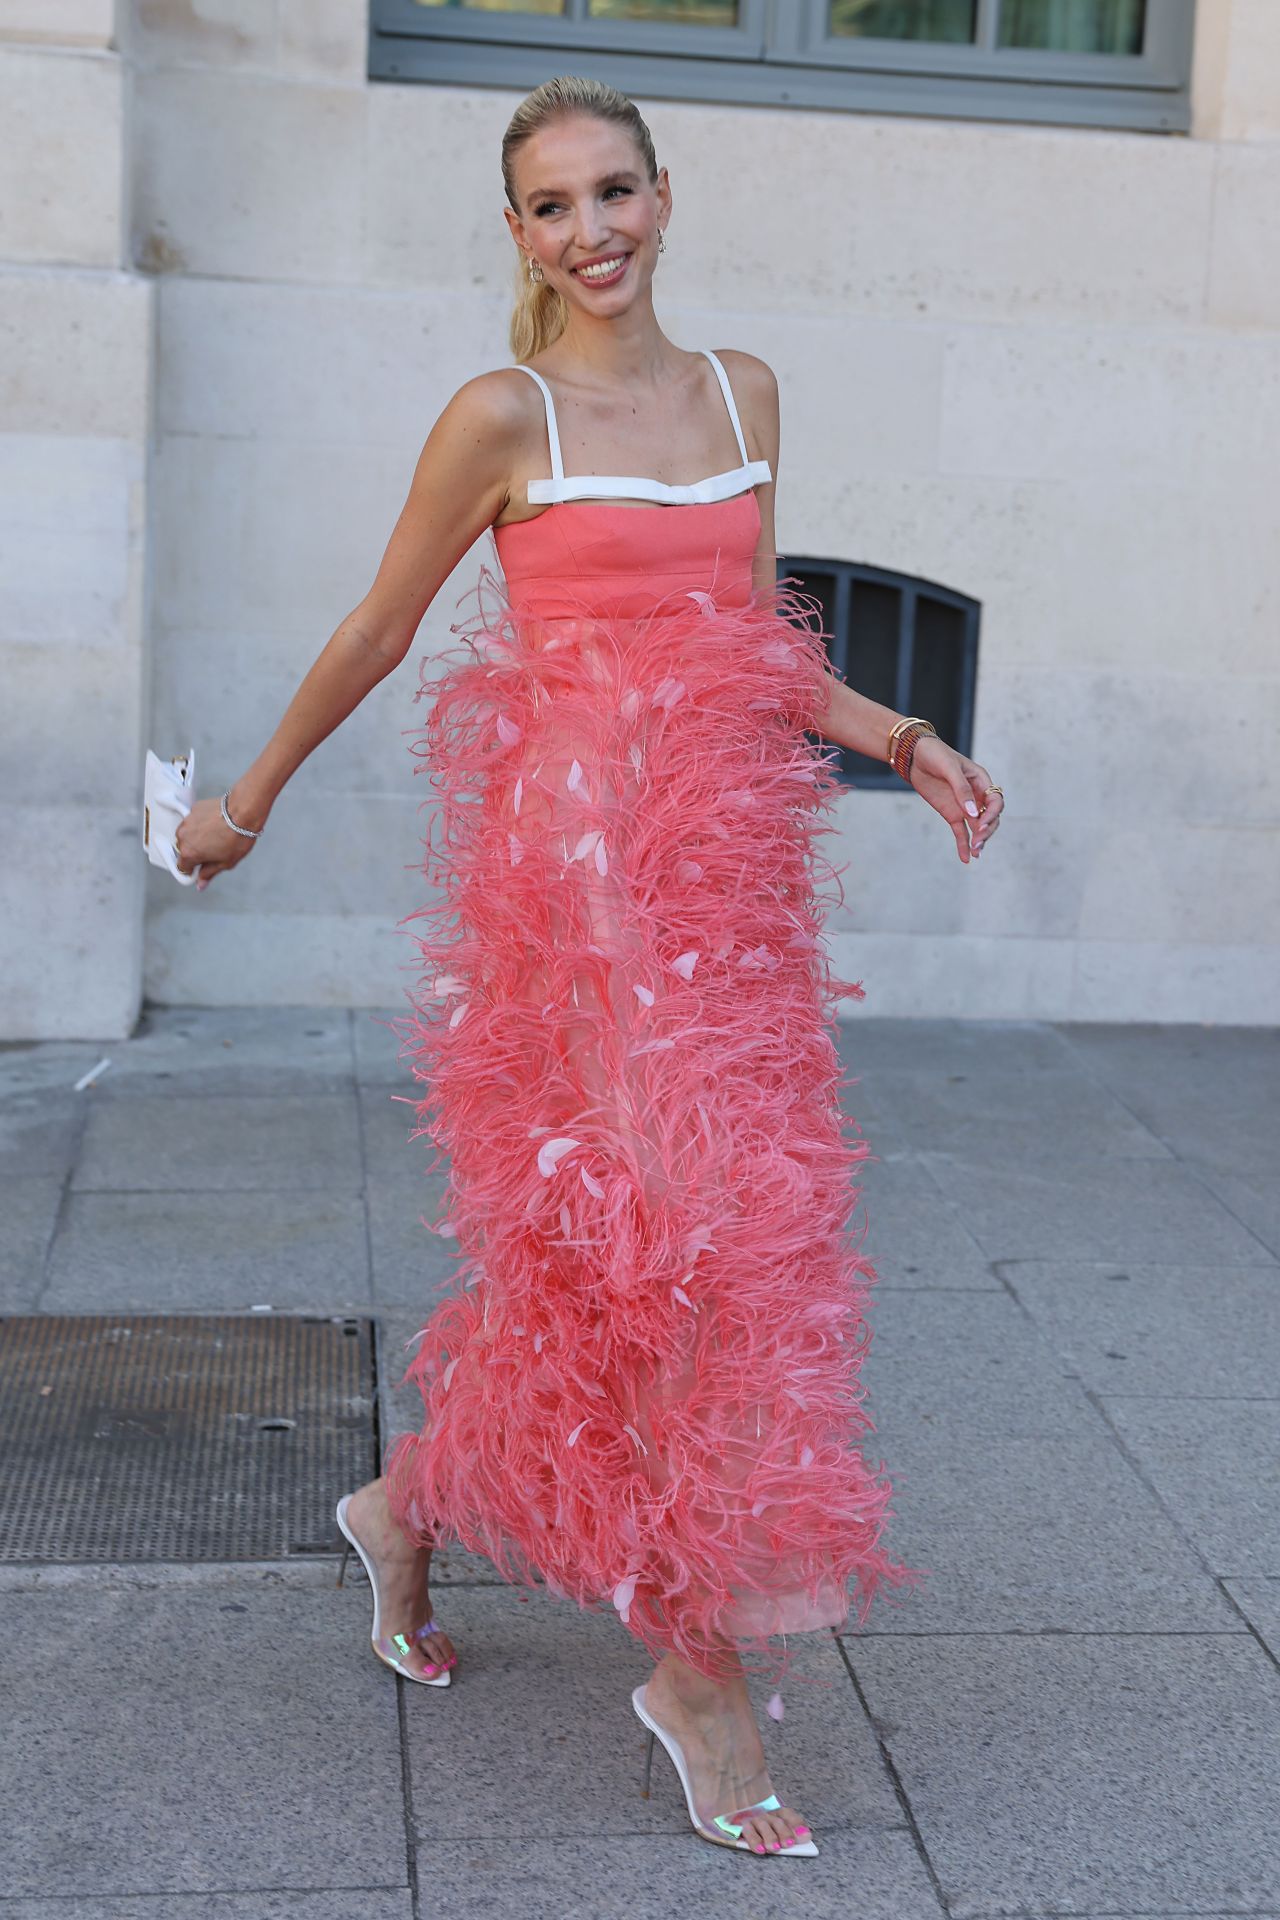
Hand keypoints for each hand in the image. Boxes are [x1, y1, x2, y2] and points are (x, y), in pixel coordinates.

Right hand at [174, 796, 260, 890]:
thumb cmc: (236, 837)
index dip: (193, 869)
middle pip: (184, 850)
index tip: (201, 868)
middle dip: (196, 852)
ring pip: (188, 834)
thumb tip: (200, 884)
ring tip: (216, 836)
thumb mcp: (225, 863)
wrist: (243, 812)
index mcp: (188, 853)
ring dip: (197, 837)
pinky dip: (201, 824)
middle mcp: (183, 837)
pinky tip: (216, 825)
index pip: (182, 867)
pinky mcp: (194, 809)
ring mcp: (187, 821)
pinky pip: (194, 821)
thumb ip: (209, 873)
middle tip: (214, 851)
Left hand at [904, 736, 1003, 864]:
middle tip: (978, 843)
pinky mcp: (951, 814)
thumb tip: (973, 813)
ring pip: (977, 828)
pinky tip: (966, 859)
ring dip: (978, 840)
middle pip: (990, 818)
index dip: (992, 815)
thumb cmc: (936, 755)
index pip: (995, 802)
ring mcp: (964, 806)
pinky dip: (963, 844)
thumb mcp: (949, 768)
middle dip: (986, 831)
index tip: (980, 825)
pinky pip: (960, 832)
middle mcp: (977, 796)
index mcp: (981, 781)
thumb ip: (961, 789)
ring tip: (975, 853)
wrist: (915, 756)